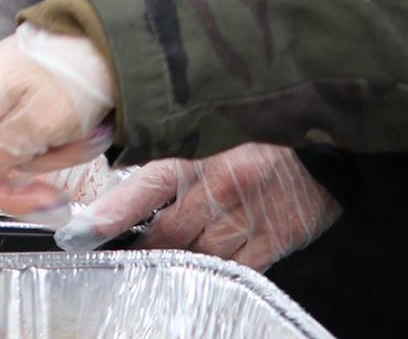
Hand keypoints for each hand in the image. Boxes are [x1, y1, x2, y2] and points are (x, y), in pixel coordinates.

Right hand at [0, 24, 114, 224]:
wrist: (114, 39)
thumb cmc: (77, 71)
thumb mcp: (41, 119)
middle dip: (15, 188)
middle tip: (54, 196)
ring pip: (4, 165)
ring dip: (45, 165)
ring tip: (81, 138)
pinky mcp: (16, 110)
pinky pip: (24, 150)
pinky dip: (53, 151)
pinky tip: (79, 134)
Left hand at [55, 144, 340, 271]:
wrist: (324, 144)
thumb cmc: (258, 136)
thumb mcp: (211, 133)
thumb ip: (173, 154)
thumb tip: (123, 171)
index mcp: (197, 157)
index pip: (146, 186)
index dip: (114, 210)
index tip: (84, 230)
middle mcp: (219, 188)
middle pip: (168, 233)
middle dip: (144, 248)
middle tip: (122, 258)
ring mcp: (249, 218)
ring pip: (199, 256)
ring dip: (178, 263)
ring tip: (161, 266)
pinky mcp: (275, 240)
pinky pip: (236, 269)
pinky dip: (216, 273)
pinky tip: (205, 270)